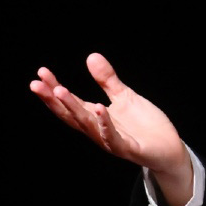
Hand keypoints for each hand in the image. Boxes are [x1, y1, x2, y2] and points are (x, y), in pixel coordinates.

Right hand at [29, 53, 192, 203]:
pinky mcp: (129, 149)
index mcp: (95, 118)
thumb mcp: (125, 97)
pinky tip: (99, 108)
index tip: (40, 72)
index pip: (70, 103)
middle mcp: (98, 131)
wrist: (169, 149)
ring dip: (73, 108)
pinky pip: (114, 138)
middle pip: (70, 115)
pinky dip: (105, 124)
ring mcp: (112, 142)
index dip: (54, 89)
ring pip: (88, 125)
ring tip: (60, 90)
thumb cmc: (145, 125)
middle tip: (36, 84)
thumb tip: (91, 56)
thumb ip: (107, 80)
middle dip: (53, 99)